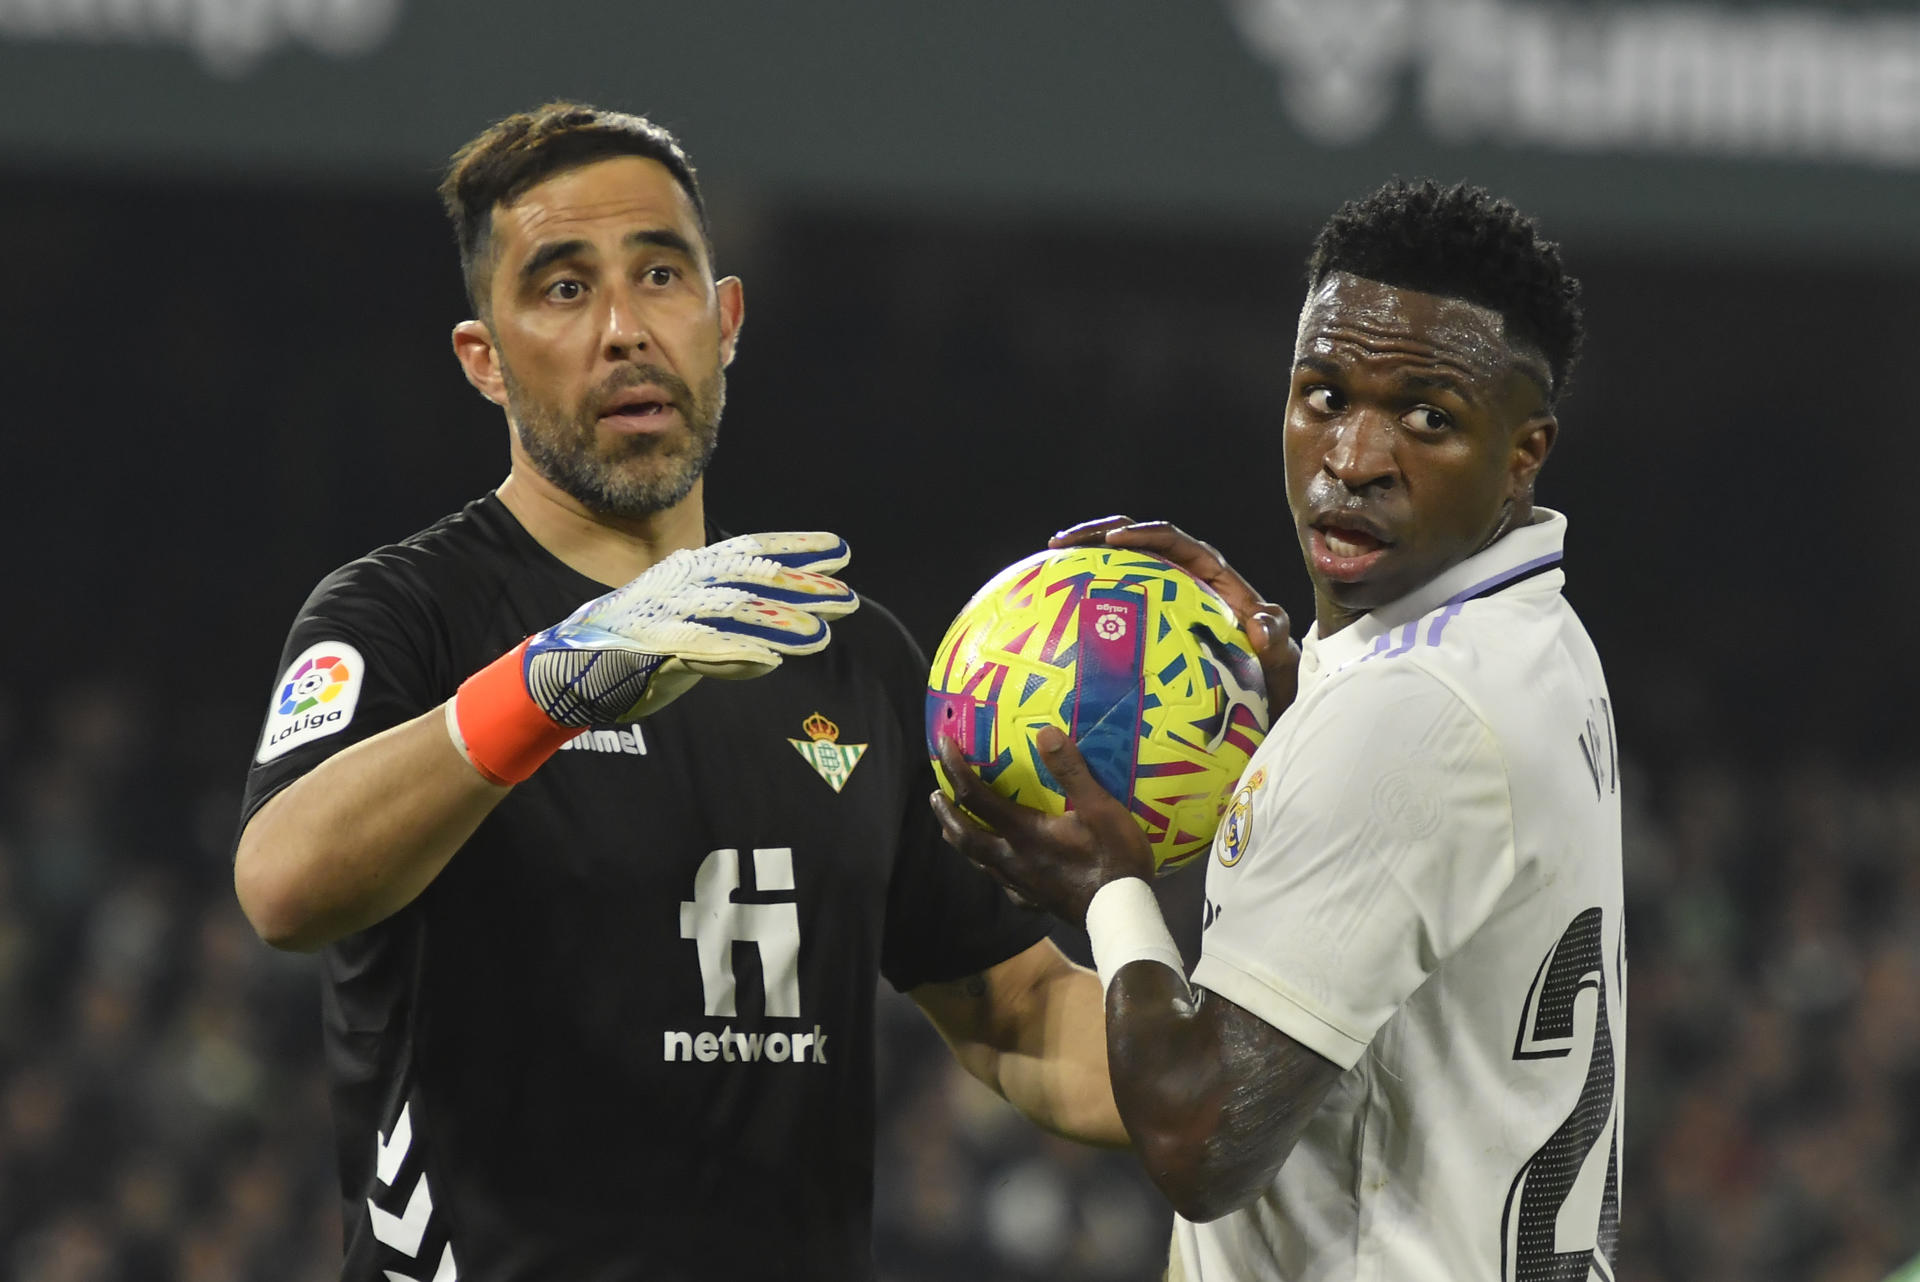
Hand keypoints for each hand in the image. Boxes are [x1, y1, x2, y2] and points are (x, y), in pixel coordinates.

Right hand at [524, 531, 857, 724]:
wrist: (559, 675)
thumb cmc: (628, 653)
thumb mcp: (687, 639)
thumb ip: (732, 640)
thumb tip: (775, 651)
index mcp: (689, 574)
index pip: (751, 552)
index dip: (796, 548)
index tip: (840, 550)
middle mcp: (679, 586)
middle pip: (751, 579)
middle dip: (802, 588)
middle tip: (847, 598)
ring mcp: (664, 615)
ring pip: (731, 613)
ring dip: (778, 625)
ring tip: (821, 636)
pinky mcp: (647, 649)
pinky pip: (697, 649)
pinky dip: (734, 654)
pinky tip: (768, 662)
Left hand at [930, 729, 1153, 926]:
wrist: (1122, 914)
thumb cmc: (1114, 858)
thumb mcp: (1100, 808)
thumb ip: (1071, 770)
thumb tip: (1044, 732)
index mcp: (1023, 833)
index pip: (976, 797)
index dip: (956, 769)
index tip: (943, 745)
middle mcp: (1012, 859)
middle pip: (964, 835)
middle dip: (946, 812)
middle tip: (935, 795)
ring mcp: (1020, 885)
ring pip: (979, 861)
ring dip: (962, 839)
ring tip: (953, 826)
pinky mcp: (1033, 901)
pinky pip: (1002, 882)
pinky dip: (991, 867)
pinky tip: (999, 867)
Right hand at [1051, 515, 1299, 712]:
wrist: (1263, 703)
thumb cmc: (1272, 682)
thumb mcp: (1280, 665)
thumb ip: (1277, 642)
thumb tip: (1260, 623)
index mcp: (1214, 579)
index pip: (1177, 542)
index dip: (1146, 534)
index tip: (1113, 540)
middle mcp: (1187, 582)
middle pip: (1138, 542)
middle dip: (1097, 534)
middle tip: (1059, 543)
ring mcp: (1165, 602)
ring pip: (1120, 571)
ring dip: (1084, 563)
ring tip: (1046, 569)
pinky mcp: (1148, 626)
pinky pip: (1115, 609)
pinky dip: (1087, 605)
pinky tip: (1055, 619)